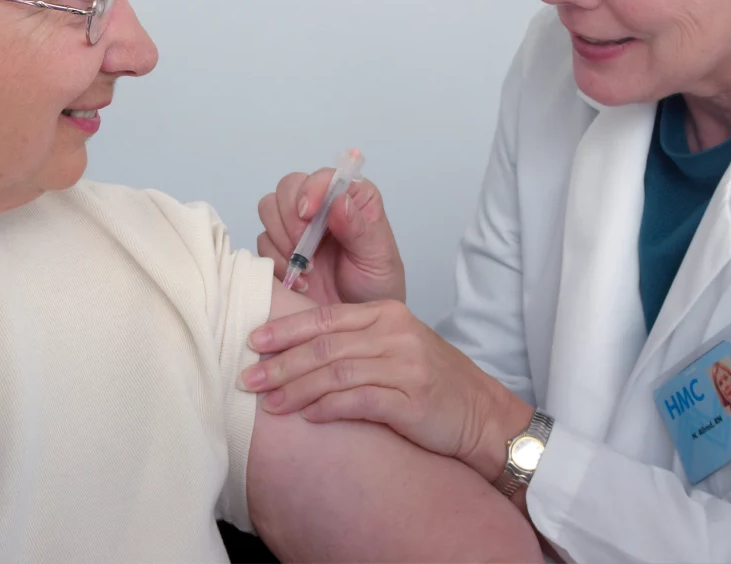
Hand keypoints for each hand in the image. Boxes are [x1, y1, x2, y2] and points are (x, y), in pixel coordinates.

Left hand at [241, 301, 532, 480]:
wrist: (482, 415)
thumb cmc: (432, 382)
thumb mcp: (394, 347)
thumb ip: (352, 342)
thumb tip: (294, 350)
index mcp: (387, 313)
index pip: (325, 317)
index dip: (286, 329)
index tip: (253, 340)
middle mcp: (395, 333)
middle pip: (325, 345)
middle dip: (281, 362)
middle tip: (248, 376)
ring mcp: (406, 366)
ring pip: (336, 372)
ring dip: (297, 389)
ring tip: (269, 403)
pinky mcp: (412, 400)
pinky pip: (359, 401)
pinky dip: (328, 408)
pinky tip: (307, 417)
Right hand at [257, 169, 404, 304]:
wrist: (358, 325)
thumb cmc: (377, 285)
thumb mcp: (378, 257)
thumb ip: (359, 229)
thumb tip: (340, 201)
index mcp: (352, 197)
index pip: (324, 177)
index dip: (312, 189)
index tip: (309, 213)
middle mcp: (323, 206)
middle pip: (288, 187)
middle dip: (291, 216)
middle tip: (303, 247)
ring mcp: (298, 226)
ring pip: (269, 208)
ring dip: (281, 238)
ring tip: (306, 268)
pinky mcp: (280, 248)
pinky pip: (263, 241)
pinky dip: (276, 261)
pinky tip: (299, 281)